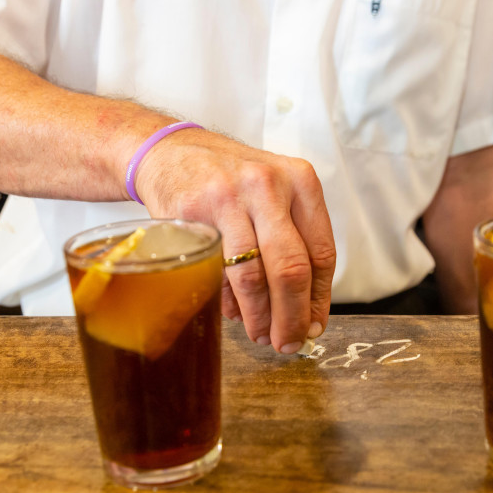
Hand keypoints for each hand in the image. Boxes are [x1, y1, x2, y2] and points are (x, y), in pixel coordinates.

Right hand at [134, 128, 335, 353]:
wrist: (171, 151)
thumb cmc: (230, 180)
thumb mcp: (274, 194)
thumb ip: (294, 241)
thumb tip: (305, 311)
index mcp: (300, 181)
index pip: (322, 253)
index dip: (319, 299)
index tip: (313, 325)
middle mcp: (269, 184)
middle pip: (292, 268)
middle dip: (292, 316)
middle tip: (289, 342)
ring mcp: (230, 197)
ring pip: (253, 275)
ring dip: (259, 316)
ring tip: (261, 335)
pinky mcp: (194, 211)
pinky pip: (216, 270)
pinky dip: (227, 301)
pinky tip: (234, 314)